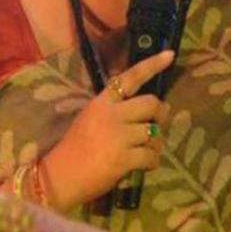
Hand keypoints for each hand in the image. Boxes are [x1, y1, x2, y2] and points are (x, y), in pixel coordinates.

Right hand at [40, 50, 173, 212]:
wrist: (60, 176)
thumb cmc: (75, 147)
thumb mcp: (90, 117)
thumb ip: (115, 109)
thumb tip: (150, 108)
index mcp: (102, 102)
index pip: (130, 77)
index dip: (152, 65)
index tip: (170, 55)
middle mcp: (112, 114)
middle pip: (151, 103)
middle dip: (160, 114)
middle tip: (157, 122)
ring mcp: (118, 136)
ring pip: (154, 132)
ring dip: (155, 142)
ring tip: (146, 149)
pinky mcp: (124, 159)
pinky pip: (151, 156)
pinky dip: (152, 161)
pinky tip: (143, 164)